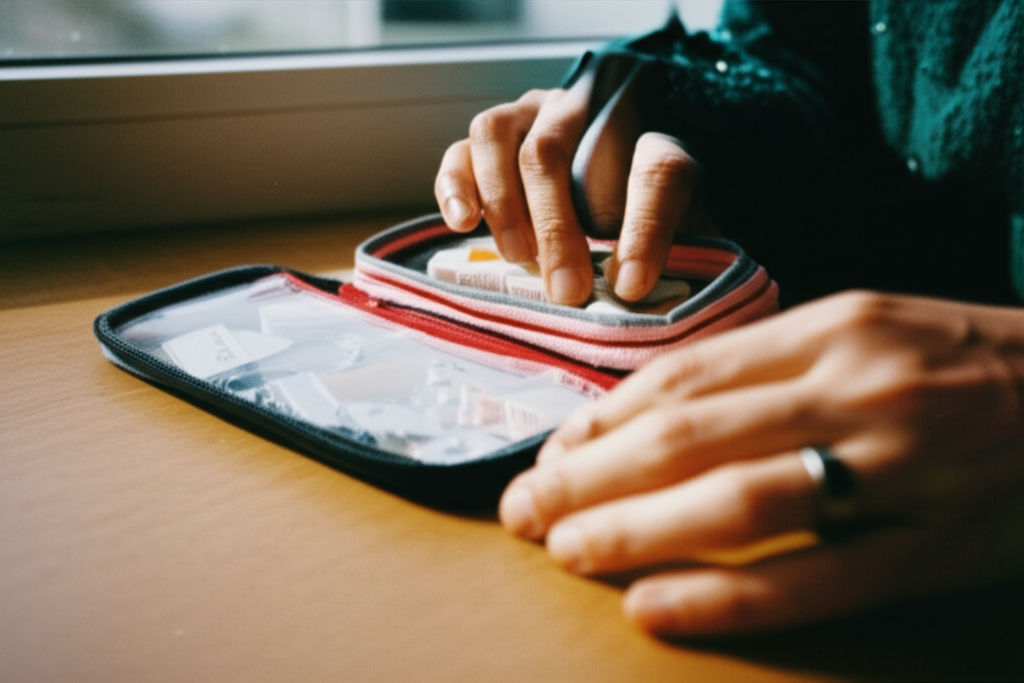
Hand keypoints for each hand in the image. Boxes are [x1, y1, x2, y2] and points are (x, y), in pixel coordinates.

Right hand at [434, 85, 709, 304]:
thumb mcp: (688, 228)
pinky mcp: (493, 135)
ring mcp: (532, 114)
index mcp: (653, 129)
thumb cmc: (654, 210)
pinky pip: (460, 149)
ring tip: (518, 256)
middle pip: (557, 152)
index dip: (644, 231)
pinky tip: (463, 223)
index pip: (656, 169)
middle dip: (558, 227)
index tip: (632, 286)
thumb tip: (647, 298)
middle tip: (565, 289)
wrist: (625, 166)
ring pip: (496, 133)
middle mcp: (585, 107)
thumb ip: (677, 254)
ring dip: (503, 200)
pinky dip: (454, 186)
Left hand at [498, 291, 1023, 635]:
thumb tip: (655, 413)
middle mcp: (857, 385)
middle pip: (688, 435)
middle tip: (522, 508)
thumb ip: (769, 368)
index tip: (551, 452)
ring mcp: (901, 466)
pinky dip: (727, 595)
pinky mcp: (938, 545)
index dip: (602, 420)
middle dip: (587, 475)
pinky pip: (817, 577)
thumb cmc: (969, 365)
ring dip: (633, 527)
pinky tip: (657, 607)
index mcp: (835, 327)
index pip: (686, 377)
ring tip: (564, 551)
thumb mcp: (870, 335)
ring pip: (736, 499)